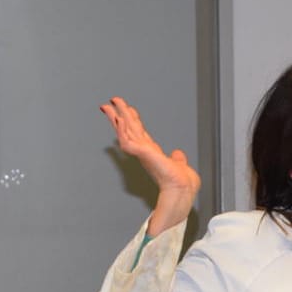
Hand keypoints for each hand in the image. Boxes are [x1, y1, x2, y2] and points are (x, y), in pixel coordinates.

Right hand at [102, 97, 199, 234]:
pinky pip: (128, 141)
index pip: (138, 132)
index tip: (128, 108)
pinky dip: (123, 130)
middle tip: (109, 102)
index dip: (132, 120)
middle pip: (128, 129)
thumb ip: (177, 158)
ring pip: (125, 132)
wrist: (182, 188)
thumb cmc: (180, 182)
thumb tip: (178, 155)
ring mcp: (141, 152)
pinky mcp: (142, 154)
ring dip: (117, 118)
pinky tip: (120, 120)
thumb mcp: (179, 164)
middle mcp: (144, 151)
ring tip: (110, 105)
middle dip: (118, 115)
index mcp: (151, 152)